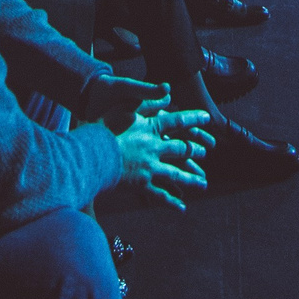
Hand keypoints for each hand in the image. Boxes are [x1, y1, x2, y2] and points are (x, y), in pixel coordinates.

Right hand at [106, 88, 212, 212]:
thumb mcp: (125, 106)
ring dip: (191, 179)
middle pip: (181, 149)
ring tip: (203, 183)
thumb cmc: (104, 127)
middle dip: (194, 150)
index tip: (208, 118)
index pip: (178, 122)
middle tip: (205, 151)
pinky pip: (160, 194)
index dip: (194, 119)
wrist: (91, 153)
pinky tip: (182, 207)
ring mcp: (150, 168)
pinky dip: (171, 201)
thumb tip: (168, 91)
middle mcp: (155, 148)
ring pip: (176, 174)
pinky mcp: (141, 184)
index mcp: (151, 128)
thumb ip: (147, 100)